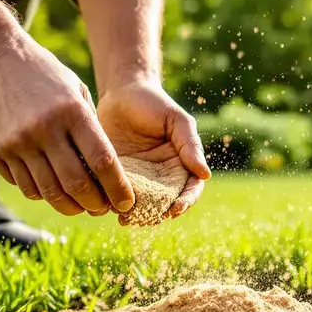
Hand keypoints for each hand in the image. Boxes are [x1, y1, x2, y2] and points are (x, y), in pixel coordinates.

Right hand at [0, 32, 134, 216]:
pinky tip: (53, 189)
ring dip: (69, 205)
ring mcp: (16, 142)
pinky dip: (43, 193)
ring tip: (80, 205)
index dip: (117, 188)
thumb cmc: (42, 73)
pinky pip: (25, 185)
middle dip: (95, 204)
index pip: (102, 161)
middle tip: (103, 209)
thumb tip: (106, 170)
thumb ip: (90, 127)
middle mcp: (43, 129)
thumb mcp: (74, 89)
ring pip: (48, 192)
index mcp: (71, 111)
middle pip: (76, 184)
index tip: (127, 202)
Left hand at [96, 79, 211, 223]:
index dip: (185, 202)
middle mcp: (160, 177)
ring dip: (133, 214)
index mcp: (180, 166)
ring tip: (125, 218)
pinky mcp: (115, 176)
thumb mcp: (176, 120)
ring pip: (138, 205)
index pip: (188, 190)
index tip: (175, 209)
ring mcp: (137, 179)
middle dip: (154, 215)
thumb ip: (190, 145)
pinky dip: (111, 202)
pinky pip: (114, 193)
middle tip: (145, 219)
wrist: (120, 92)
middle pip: (163, 205)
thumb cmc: (154, 102)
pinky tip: (105, 206)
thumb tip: (205, 175)